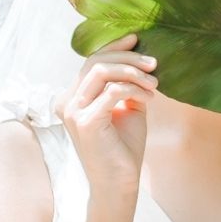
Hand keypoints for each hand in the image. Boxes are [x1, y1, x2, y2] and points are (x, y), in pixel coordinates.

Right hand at [60, 33, 154, 194]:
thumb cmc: (123, 148)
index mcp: (72, 98)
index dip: (113, 47)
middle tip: (153, 62)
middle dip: (127, 57)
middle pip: (95, 62)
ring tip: (154, 82)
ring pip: (102, 71)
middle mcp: (67, 102)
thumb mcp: (126, 108)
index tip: (136, 39)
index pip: (90, 62)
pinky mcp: (86, 121)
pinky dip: (134, 88)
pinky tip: (148, 96)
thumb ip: (125, 85)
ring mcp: (73, 111)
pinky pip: (113, 91)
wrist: (119, 183)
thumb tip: (139, 61)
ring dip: (133, 71)